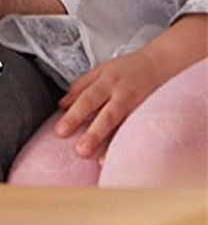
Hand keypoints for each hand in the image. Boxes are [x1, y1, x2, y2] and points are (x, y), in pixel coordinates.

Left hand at [54, 45, 169, 159]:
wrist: (163, 63)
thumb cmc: (127, 69)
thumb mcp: (101, 70)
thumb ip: (80, 87)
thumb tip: (62, 105)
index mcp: (107, 81)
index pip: (87, 99)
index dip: (74, 116)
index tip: (60, 131)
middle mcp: (124, 94)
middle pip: (107, 115)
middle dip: (93, 134)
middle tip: (80, 151)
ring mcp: (141, 106)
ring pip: (127, 126)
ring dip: (113, 144)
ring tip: (101, 161)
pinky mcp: (153, 115)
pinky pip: (142, 131)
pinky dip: (133, 145)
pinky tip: (126, 158)